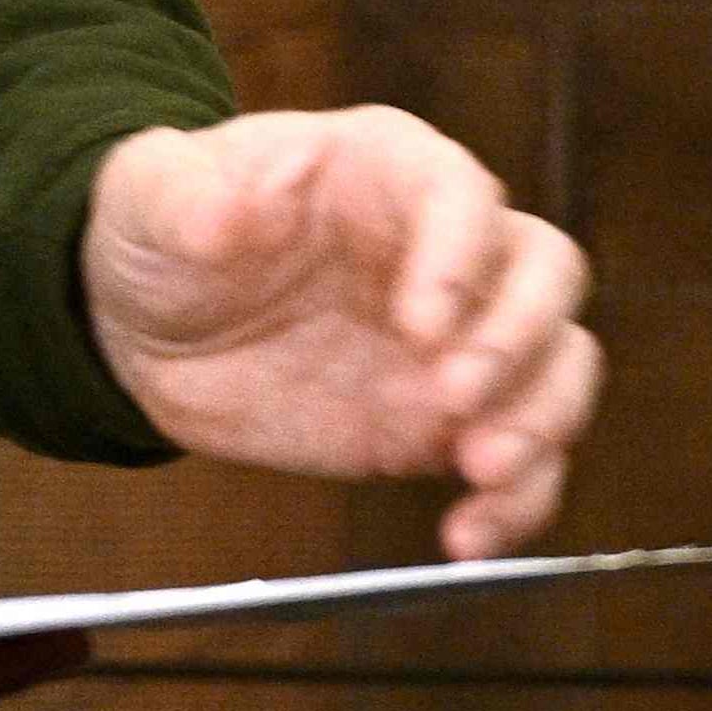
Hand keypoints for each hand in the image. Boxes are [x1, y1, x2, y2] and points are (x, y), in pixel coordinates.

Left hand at [81, 103, 600, 553]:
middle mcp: (451, 250)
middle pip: (546, 271)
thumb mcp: (154, 196)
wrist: (152, 325)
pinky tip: (469, 540)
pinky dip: (516, 503)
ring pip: (559, 362)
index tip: (421, 324)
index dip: (460, 258)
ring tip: (481, 471)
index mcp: (392, 170)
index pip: (464, 194)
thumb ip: (192, 197)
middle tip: (454, 400)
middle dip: (519, 339)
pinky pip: (521, 458)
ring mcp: (460, 338)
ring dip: (541, 419)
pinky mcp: (445, 422)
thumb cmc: (167, 230)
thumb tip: (237, 201)